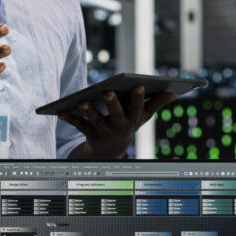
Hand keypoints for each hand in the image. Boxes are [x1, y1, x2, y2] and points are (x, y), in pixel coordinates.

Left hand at [60, 85, 175, 158]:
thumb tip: (174, 93)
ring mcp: (104, 131)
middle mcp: (119, 126)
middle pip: (116, 114)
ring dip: (88, 111)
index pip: (138, 107)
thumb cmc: (129, 124)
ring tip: (81, 102)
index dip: (138, 97)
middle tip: (108, 92)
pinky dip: (70, 119)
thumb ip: (157, 103)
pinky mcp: (89, 134)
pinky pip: (79, 126)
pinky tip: (61, 112)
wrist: (112, 150)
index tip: (139, 85)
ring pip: (95, 120)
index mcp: (133, 119)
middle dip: (113, 104)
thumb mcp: (144, 116)